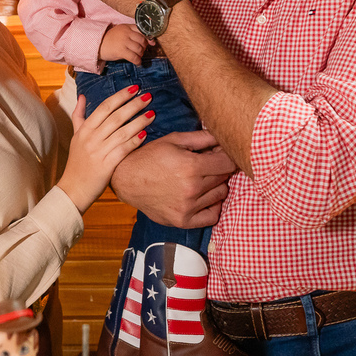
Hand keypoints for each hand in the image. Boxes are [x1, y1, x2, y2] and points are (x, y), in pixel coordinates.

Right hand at [57, 86, 153, 213]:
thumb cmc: (77, 162)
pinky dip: (135, 141)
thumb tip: (82, 96)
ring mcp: (99, 151)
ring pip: (122, 132)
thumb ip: (78, 115)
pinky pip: (123, 149)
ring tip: (152, 113)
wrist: (73, 189)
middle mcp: (91, 138)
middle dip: (133, 105)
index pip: (104, 107)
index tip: (134, 89)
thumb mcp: (75, 136)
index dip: (120, 96)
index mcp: (84, 129)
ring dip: (139, 121)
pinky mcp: (106, 165)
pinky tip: (145, 134)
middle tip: (148, 96)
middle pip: (116, 116)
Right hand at [99, 24, 147, 65]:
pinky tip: (138, 63)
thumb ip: (131, 33)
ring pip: (139, 49)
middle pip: (142, 40)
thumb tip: (147, 41)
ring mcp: (124, 42)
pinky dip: (138, 61)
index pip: (142, 30)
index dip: (148, 37)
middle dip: (144, 47)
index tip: (152, 43)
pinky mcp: (121, 51)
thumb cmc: (109, 39)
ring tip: (138, 56)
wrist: (97, 44)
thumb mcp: (120, 31)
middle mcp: (126, 33)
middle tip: (141, 51)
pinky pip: (134, 57)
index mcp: (126, 27)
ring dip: (141, 54)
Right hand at [110, 130, 236, 227]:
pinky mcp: (183, 221)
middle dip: (219, 169)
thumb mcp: (175, 140)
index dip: (227, 156)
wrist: (126, 179)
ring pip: (221, 195)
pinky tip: (203, 197)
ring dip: (216, 185)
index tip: (220, 154)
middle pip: (225, 178)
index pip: (228, 163)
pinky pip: (212, 216)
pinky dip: (212, 206)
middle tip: (206, 164)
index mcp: (191, 166)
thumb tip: (225, 135)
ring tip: (201, 179)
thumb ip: (203, 137)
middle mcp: (192, 189)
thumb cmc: (150, 156)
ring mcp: (188, 207)